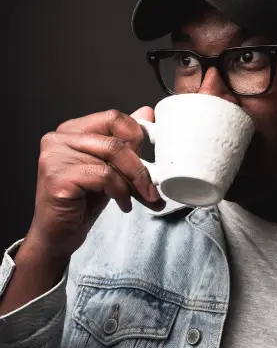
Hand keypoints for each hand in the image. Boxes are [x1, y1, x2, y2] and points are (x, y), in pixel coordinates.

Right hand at [26, 107, 164, 258]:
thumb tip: (147, 112)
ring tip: (135, 198)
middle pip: (116, 140)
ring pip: (112, 157)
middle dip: (140, 168)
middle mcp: (59, 138)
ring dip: (132, 182)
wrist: (58, 235)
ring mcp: (55, 156)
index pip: (114, 118)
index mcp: (72, 130)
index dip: (137, 137)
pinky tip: (121, 203)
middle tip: (152, 188)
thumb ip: (125, 141)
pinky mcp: (57, 177)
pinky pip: (103, 176)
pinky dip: (119, 191)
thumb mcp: (111, 167)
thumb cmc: (82, 201)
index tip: (150, 159)